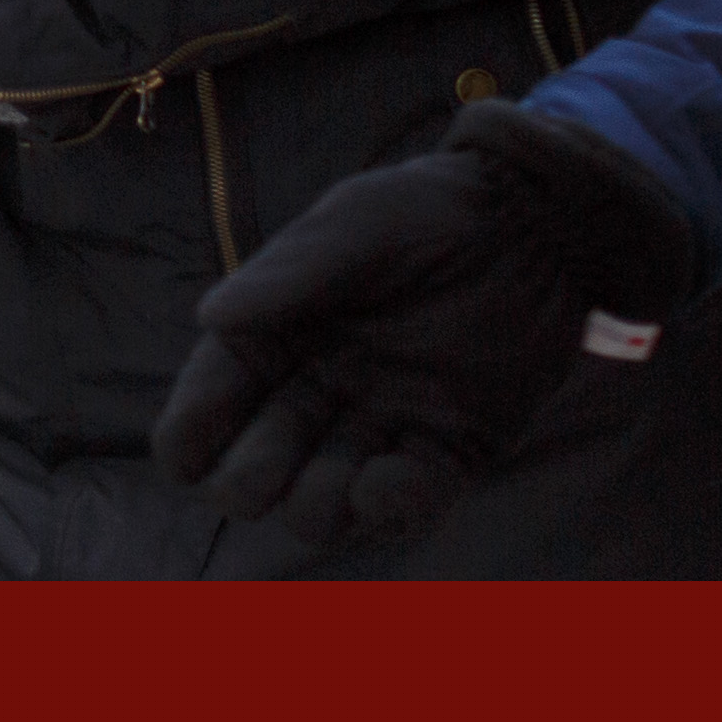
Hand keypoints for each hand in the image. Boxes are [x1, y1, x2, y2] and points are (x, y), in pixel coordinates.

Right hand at [152, 109, 700, 547]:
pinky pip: (408, 505)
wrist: (534, 224)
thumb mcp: (355, 226)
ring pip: (322, 506)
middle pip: (255, 471)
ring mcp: (382, 428)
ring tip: (338, 483)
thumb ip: (289, 274)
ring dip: (316, 507)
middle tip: (267, 470)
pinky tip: (387, 483)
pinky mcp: (448, 452)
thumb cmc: (428, 212)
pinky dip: (390, 509)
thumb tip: (209, 316)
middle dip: (250, 482)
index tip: (187, 460)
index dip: (189, 439)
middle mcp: (317, 393)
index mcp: (276, 338)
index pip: (208, 403)